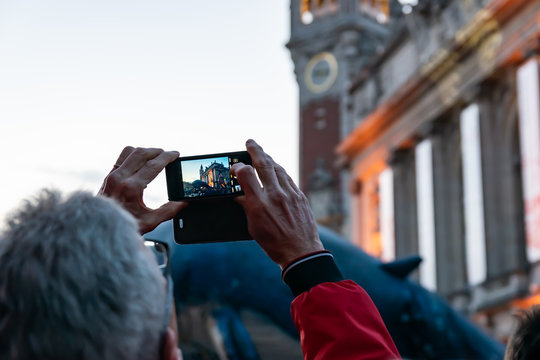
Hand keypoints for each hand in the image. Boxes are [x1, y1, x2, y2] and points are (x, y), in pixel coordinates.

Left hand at [99, 146, 186, 233]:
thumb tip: (183, 203)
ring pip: (130, 151)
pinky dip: (133, 155)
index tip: (176, 154)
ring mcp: (112, 175)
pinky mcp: (108, 176)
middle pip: (142, 153)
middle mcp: (120, 178)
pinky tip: (141, 161)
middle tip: (168, 154)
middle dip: (158, 151)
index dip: (167, 157)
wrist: (101, 229)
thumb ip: (168, 211)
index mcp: (132, 188)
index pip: (153, 165)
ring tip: (155, 156)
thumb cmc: (124, 225)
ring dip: (145, 151)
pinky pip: (122, 157)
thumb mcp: (150, 222)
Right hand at [231, 139, 323, 267]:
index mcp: (259, 204)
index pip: (246, 174)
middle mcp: (275, 195)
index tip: (235, 167)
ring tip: (263, 154)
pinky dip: (280, 171)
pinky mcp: (300, 197)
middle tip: (250, 142)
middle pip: (263, 164)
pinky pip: (288, 178)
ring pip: (278, 168)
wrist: (301, 252)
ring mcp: (290, 194)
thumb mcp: (253, 227)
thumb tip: (240, 195)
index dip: (238, 167)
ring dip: (269, 159)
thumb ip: (246, 207)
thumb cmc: (274, 243)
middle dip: (255, 150)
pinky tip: (277, 170)